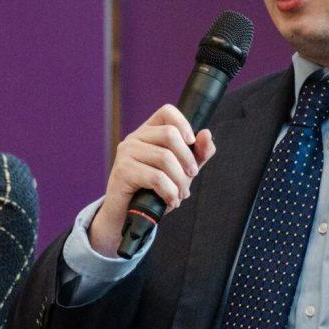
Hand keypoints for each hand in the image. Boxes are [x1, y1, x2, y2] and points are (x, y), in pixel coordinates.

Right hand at [89, 105, 216, 256]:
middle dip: (187, 159)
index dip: (184, 124)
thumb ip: (197, 154)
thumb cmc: (154, 190)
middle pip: (170, 134)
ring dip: (180, 181)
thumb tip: (206, 134)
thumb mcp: (181, 171)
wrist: (128, 216)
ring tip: (179, 195)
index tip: (192, 143)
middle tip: (191, 177)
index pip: (167, 111)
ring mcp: (126, 152)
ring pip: (165, 158)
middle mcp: (135, 137)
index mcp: (148, 132)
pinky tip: (170, 201)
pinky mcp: (122, 171)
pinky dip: (169, 192)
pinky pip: (155, 177)